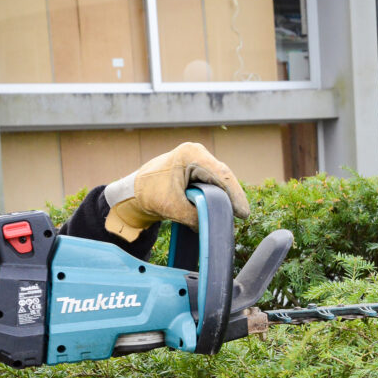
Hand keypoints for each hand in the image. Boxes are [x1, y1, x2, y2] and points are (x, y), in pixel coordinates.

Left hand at [103, 142, 249, 241]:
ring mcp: (198, 160)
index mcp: (190, 155)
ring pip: (220, 180)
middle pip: (223, 176)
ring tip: (236, 214)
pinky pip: (213, 182)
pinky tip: (225, 208)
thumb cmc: (149, 193)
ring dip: (227, 196)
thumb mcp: (171, 207)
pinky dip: (219, 195)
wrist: (135, 190)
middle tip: (242, 216)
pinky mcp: (197, 169)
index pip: (220, 174)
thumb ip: (193, 216)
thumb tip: (211, 224)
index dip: (234, 194)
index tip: (243, 213)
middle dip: (233, 196)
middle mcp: (197, 153)